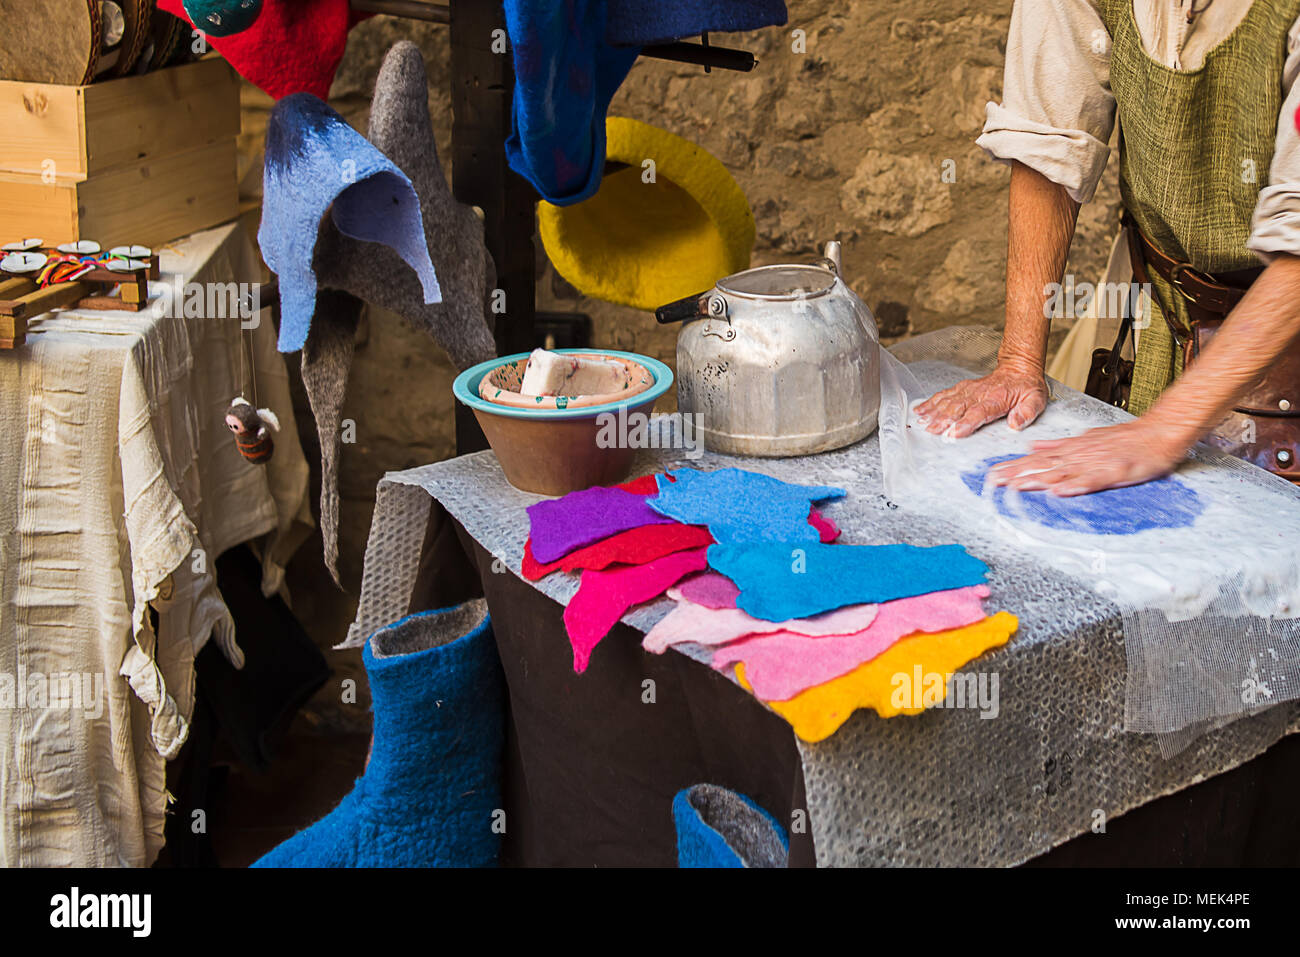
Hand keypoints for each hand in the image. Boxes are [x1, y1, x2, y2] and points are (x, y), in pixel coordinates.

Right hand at [914, 363, 1048, 437]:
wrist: (1018, 368)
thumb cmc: (1026, 387)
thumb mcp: (1036, 400)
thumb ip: (1026, 412)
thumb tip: (1015, 424)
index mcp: (996, 400)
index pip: (978, 413)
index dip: (965, 423)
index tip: (953, 433)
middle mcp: (979, 394)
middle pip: (957, 408)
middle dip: (943, 420)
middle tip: (931, 431)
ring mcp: (969, 390)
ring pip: (948, 401)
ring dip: (934, 412)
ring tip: (922, 422)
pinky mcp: (962, 388)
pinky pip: (944, 394)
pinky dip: (931, 402)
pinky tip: (921, 410)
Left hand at [989, 419, 1188, 495]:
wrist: (1159, 432)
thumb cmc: (1125, 438)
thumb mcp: (1086, 438)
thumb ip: (1059, 444)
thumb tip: (1033, 445)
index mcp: (1072, 449)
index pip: (1037, 458)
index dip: (1014, 466)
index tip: (992, 474)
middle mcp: (1078, 455)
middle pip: (1042, 465)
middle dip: (1017, 474)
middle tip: (993, 482)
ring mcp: (1095, 463)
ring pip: (1061, 472)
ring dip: (1038, 480)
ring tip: (1016, 487)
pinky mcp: (1113, 472)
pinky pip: (1091, 481)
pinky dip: (1074, 486)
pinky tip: (1058, 493)